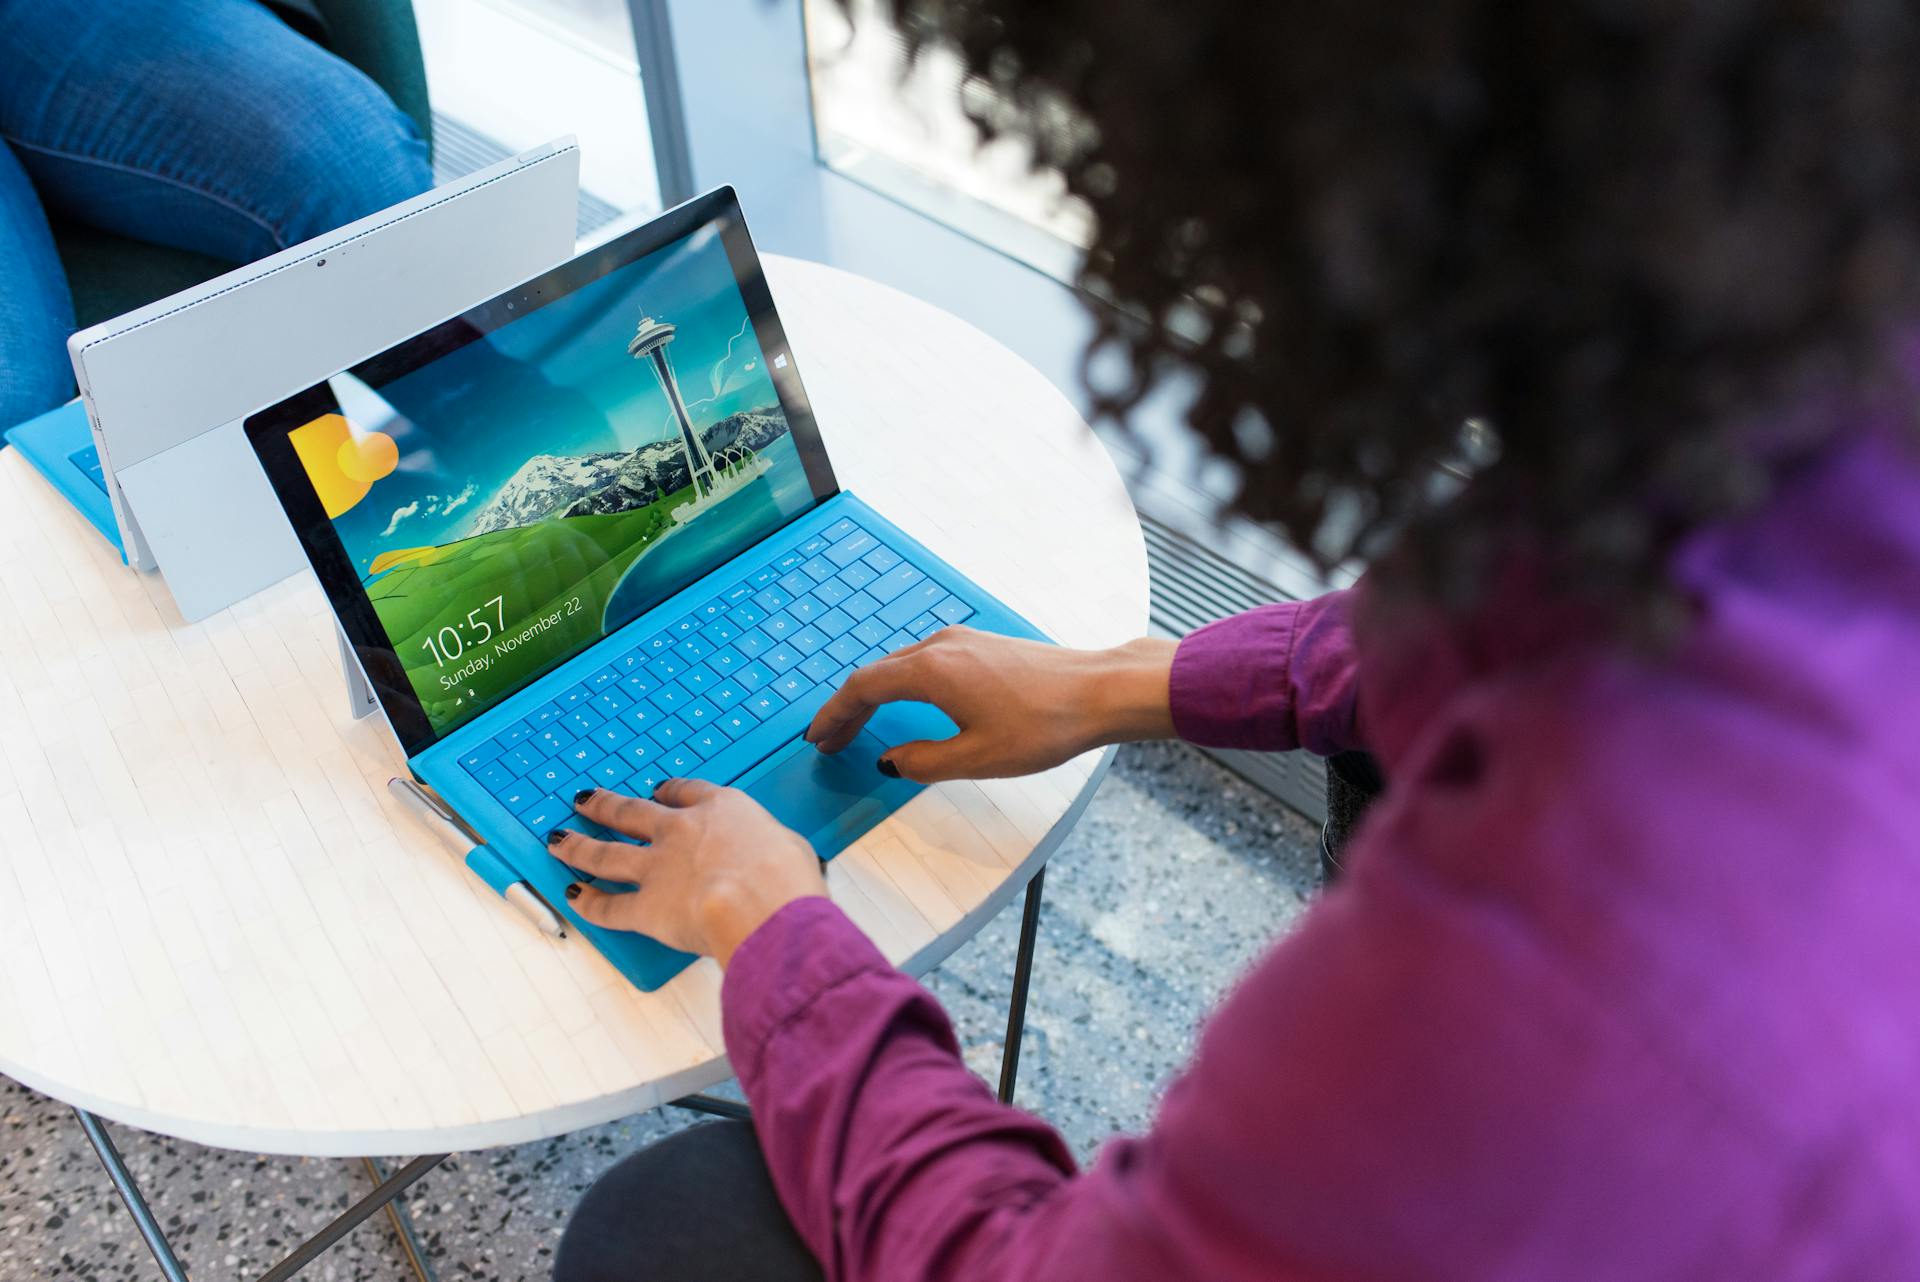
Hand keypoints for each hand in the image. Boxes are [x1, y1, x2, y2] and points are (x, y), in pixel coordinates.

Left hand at [551, 779, 825, 966]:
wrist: (761, 906)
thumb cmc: (787, 878)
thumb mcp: (791, 848)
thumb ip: (770, 848)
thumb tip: (776, 858)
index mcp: (721, 810)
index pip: (686, 792)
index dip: (667, 792)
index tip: (657, 791)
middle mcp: (681, 831)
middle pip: (631, 812)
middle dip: (604, 806)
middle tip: (585, 800)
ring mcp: (658, 868)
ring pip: (606, 853)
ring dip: (578, 846)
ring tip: (559, 840)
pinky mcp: (646, 907)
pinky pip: (609, 906)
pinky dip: (589, 903)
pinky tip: (574, 897)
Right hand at [806, 626, 1176, 781]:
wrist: (1100, 692)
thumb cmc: (1044, 726)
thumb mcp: (976, 758)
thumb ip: (923, 762)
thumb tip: (890, 762)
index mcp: (931, 671)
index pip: (861, 689)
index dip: (833, 715)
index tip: (817, 739)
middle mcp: (941, 646)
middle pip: (876, 674)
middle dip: (849, 708)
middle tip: (831, 741)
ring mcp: (963, 641)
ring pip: (900, 665)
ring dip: (875, 695)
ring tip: (861, 727)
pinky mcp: (982, 645)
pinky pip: (924, 662)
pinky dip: (902, 685)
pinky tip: (907, 706)